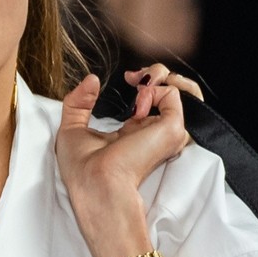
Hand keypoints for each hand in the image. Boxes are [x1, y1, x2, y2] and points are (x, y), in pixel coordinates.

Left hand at [54, 66, 194, 256]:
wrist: (94, 184)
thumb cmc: (82, 170)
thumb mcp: (72, 127)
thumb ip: (79, 101)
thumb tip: (92, 79)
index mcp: (135, 135)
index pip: (152, 102)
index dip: (142, 83)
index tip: (125, 80)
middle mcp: (154, 134)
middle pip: (173, 92)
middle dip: (155, 72)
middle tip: (132, 78)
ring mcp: (166, 133)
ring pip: (184, 89)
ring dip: (160, 74)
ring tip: (140, 80)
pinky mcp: (171, 130)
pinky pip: (174, 93)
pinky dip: (155, 87)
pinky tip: (139, 100)